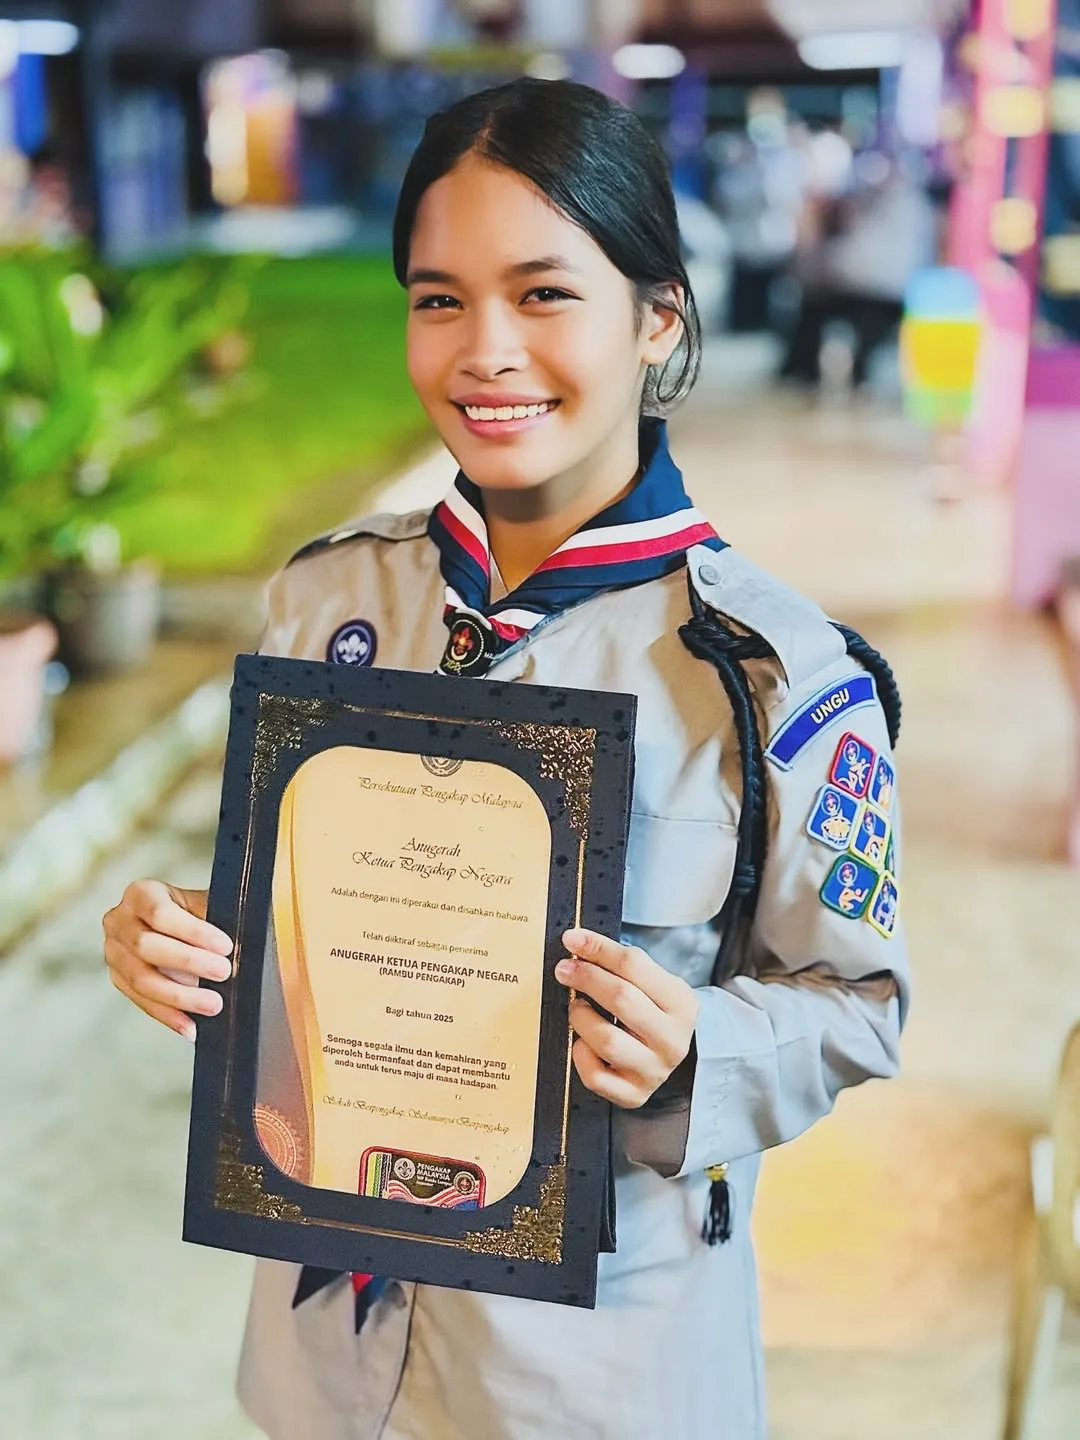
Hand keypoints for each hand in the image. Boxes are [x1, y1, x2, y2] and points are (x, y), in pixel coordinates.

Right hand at [102, 880, 232, 1040]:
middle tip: (224, 973)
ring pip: (141, 979)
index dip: (193, 931)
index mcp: (140, 893)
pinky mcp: (119, 979)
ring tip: (213, 1005)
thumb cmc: (199, 912)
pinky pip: (142, 1002)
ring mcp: (114, 952)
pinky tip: (191, 1026)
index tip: (225, 946)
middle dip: (188, 961)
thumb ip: (216, 917)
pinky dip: (168, 1016)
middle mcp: (118, 920)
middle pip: (146, 946)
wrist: (183, 926)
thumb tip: (237, 946)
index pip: (160, 913)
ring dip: (179, 996)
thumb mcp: (207, 904)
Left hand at [555, 928, 698, 1108]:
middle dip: (587, 978)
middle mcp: (672, 1040)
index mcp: (681, 1004)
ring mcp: (654, 1071)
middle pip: (622, 999)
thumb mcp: (653, 983)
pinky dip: (581, 1055)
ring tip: (577, 1008)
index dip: (598, 949)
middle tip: (565, 969)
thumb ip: (621, 964)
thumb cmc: (655, 1012)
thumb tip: (577, 942)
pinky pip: (596, 1076)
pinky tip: (582, 1043)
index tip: (571, 939)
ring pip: (608, 1040)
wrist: (675, 1055)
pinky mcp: (634, 1095)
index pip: (635, 966)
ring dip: (582, 1018)